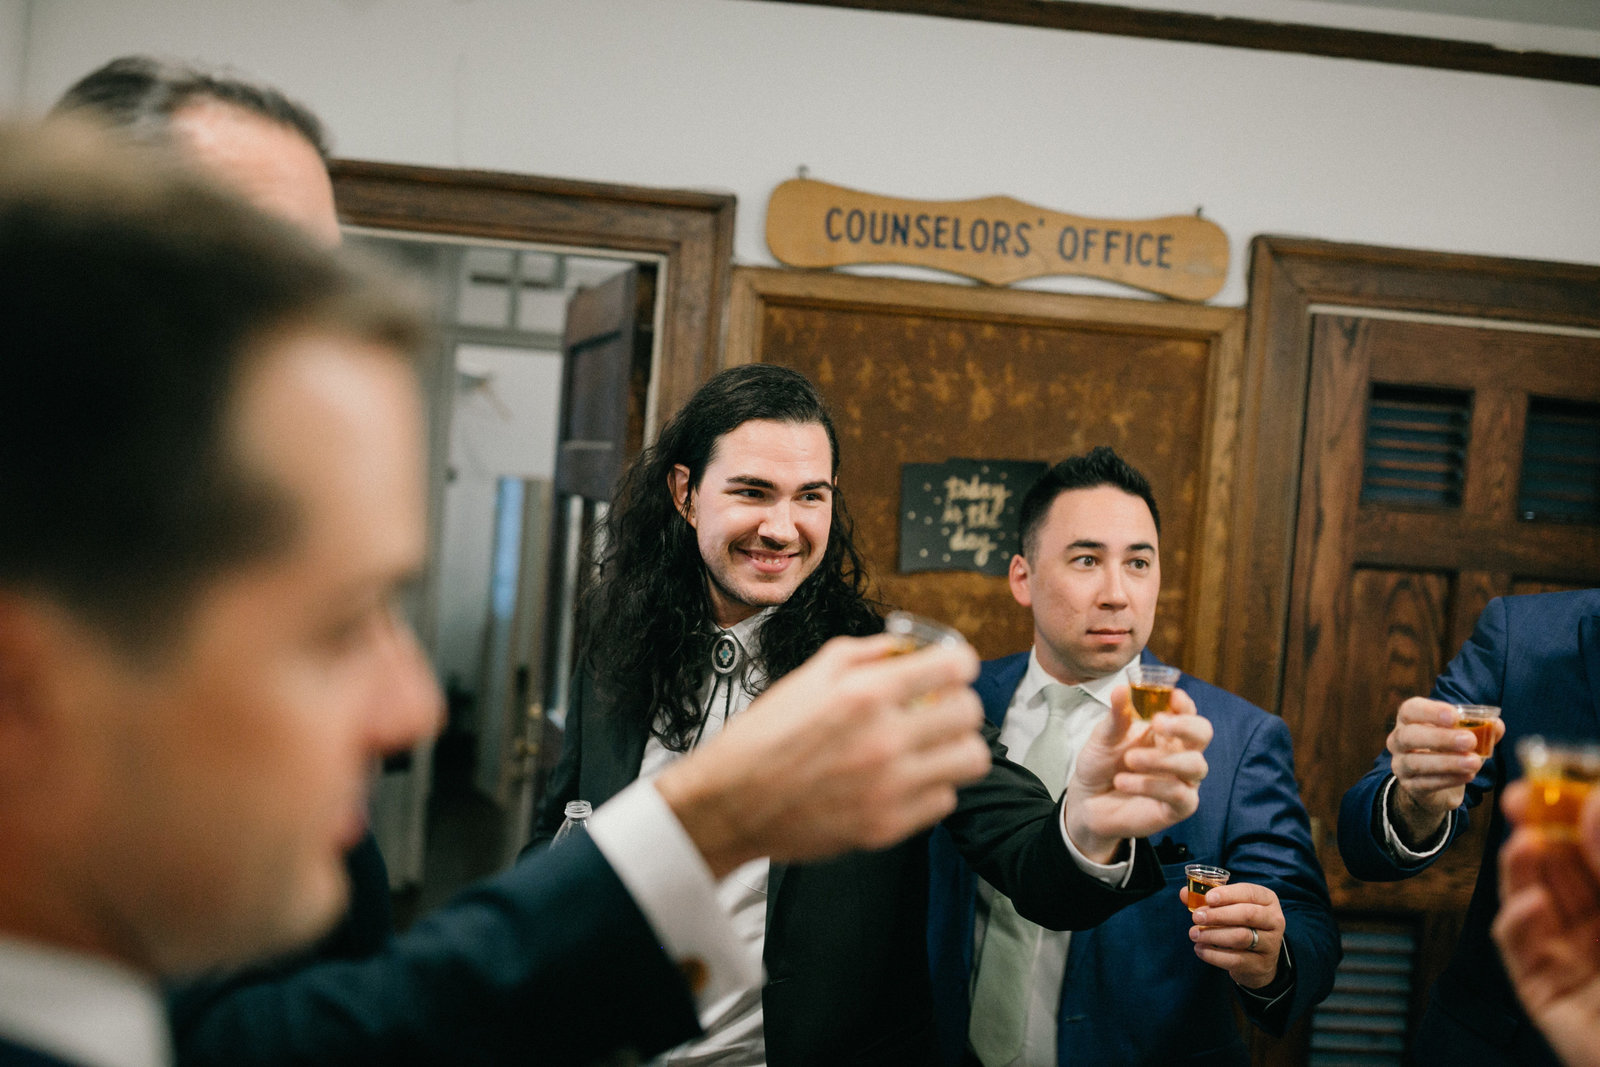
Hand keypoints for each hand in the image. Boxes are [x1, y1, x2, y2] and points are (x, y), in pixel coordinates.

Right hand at [656, 634, 991, 877]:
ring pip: (970, 760)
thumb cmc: (763, 737)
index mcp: (864, 693)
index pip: (954, 668)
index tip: (951, 669)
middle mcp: (884, 739)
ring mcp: (890, 787)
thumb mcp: (808, 675)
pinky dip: (932, 786)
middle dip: (957, 702)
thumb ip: (864, 654)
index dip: (958, 663)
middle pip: (970, 713)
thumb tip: (906, 647)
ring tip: (931, 745)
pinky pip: (944, 801)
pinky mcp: (888, 826)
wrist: (731, 803)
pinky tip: (907, 778)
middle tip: (939, 706)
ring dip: (954, 746)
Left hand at [1064, 685, 1209, 862]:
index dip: (1184, 704)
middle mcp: (1181, 753)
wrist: (1087, 802)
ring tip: (1130, 759)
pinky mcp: (1179, 807)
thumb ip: (1116, 716)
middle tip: (1157, 722)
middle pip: (1203, 734)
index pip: (1187, 712)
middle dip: (1185, 726)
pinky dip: (1150, 785)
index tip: (1172, 696)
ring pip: (1195, 765)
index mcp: (1166, 731)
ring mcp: (1183, 781)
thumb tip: (1120, 688)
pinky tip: (1123, 782)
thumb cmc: (1101, 764)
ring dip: (1162, 759)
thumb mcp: (1103, 737)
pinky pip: (1179, 794)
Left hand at [1186, 881, 1284, 988]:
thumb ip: (1207, 900)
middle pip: (1247, 914)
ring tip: (1194, 934)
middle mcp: (1274, 920)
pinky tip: (1200, 949)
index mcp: (1267, 900)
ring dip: (1213, 935)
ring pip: (1241, 937)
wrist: (1258, 961)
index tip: (1208, 898)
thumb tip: (1184, 893)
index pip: (1249, 892)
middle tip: (1196, 917)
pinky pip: (1236, 959)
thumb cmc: (1241, 925)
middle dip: (1218, 915)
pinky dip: (1214, 955)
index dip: (1227, 894)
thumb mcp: (1230, 908)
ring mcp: (1270, 944)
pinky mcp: (1261, 964)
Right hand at [1386, 696, 1502, 845]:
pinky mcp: (1410, 786)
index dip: (1431, 712)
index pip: (1411, 709)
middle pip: (1409, 736)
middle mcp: (1398, 740)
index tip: (1455, 717)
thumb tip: (1496, 725)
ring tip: (1474, 762)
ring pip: (1415, 762)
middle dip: (1440, 738)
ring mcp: (1401, 764)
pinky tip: (1468, 776)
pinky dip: (1449, 779)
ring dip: (1448, 762)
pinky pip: (1425, 783)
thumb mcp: (1464, 733)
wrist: (1436, 782)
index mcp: (1409, 719)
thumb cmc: (1450, 748)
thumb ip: (1482, 727)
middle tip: (1469, 741)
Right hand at [1493, 781, 1599, 1066]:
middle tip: (1522, 796)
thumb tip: (1595, 804)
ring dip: (1523, 867)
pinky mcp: (1546, 993)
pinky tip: (1531, 902)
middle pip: (1561, 867)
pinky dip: (1519, 922)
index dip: (1574, 810)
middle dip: (1540, 828)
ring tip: (1523, 841)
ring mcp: (1572, 960)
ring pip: (1534, 900)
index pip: (1595, 848)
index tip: (1555, 777)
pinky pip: (1523, 951)